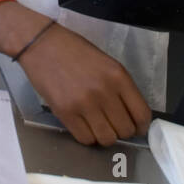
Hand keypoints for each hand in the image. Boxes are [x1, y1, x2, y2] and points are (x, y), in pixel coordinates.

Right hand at [17, 23, 151, 145]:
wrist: (42, 44)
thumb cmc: (75, 50)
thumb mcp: (106, 63)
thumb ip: (120, 87)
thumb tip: (130, 114)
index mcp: (118, 76)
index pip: (141, 114)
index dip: (141, 127)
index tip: (137, 129)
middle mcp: (104, 91)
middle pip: (125, 130)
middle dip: (122, 131)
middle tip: (114, 125)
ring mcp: (84, 104)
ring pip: (106, 139)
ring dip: (104, 136)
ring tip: (98, 125)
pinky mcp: (65, 113)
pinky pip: (85, 139)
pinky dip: (87, 136)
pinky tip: (84, 125)